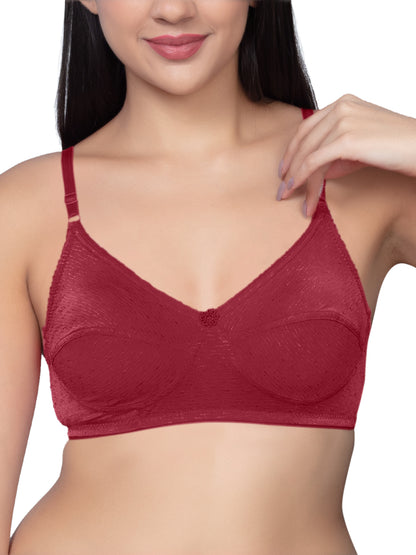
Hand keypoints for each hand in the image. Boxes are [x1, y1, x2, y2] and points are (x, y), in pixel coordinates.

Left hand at [278, 93, 415, 217]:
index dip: (293, 149)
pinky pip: (314, 161)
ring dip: (296, 178)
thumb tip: (314, 171)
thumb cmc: (395, 149)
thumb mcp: (359, 148)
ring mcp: (343, 121)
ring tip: (288, 196)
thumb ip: (335, 154)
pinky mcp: (346, 139)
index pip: (308, 126)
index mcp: (343, 103)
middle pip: (303, 140)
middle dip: (289, 166)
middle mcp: (340, 107)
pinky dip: (303, 178)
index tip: (285, 169)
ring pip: (307, 153)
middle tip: (282, 187)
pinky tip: (300, 192)